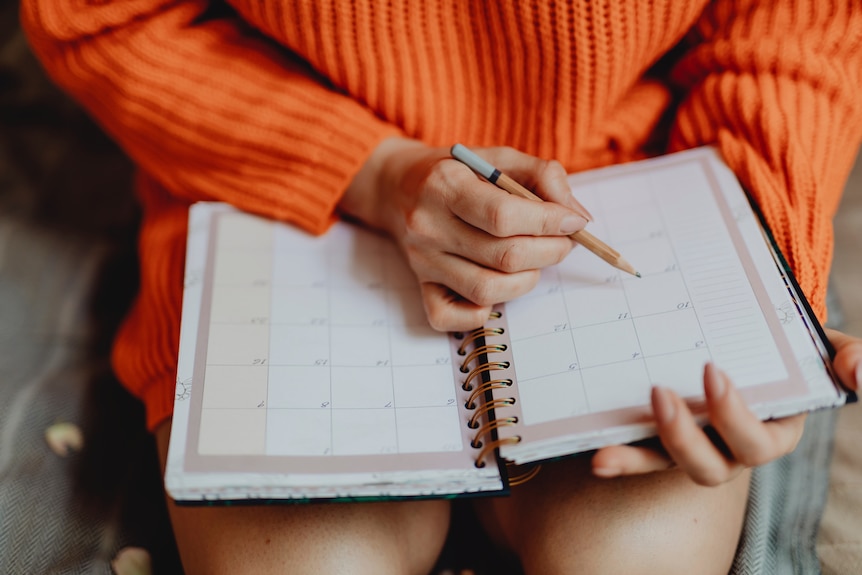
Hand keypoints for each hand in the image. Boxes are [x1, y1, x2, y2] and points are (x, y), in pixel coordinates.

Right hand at [339, 138, 590, 330]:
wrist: (397, 187)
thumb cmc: (457, 172)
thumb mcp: (498, 157)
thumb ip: (543, 176)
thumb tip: (577, 218)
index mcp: (445, 184)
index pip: (504, 216)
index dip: (549, 222)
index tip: (574, 222)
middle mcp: (428, 225)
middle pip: (504, 256)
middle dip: (550, 252)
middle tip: (563, 242)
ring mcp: (422, 260)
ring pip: (487, 290)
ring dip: (526, 280)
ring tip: (533, 260)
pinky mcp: (420, 286)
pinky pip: (451, 317)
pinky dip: (481, 313)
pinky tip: (496, 287)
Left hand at [591, 328, 861, 485]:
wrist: (747, 338)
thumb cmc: (786, 346)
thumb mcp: (821, 346)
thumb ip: (847, 356)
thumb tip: (858, 373)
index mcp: (772, 430)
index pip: (757, 439)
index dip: (734, 414)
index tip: (712, 370)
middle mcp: (730, 447)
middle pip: (710, 465)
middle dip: (684, 436)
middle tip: (659, 393)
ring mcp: (693, 445)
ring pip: (669, 466)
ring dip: (640, 456)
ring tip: (607, 446)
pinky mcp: (660, 439)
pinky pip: (640, 455)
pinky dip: (620, 458)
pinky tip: (596, 455)